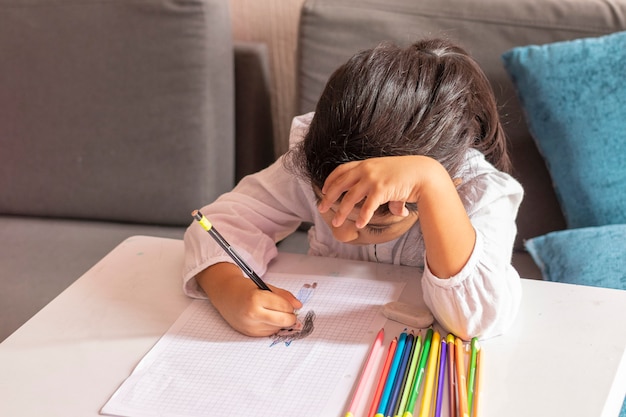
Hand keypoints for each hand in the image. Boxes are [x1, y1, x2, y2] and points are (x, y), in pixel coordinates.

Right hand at [196, 263, 302, 335]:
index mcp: (256, 299)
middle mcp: (252, 314)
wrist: (225, 295)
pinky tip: (266, 318)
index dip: (291, 306)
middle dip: (291, 317)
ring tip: (273, 312)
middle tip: (290, 312)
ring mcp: (250, 326)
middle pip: (284, 321)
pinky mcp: (250, 334)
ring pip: (278, 328)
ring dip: (281, 322)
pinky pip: (269, 332)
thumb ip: (283, 295)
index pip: (284, 307)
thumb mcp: (265, 286)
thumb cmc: (245, 289)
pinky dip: (272, 326)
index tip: (291, 304)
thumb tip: (299, 305)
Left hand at [318, 156, 436, 227]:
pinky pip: (367, 206)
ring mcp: (373, 179)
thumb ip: (388, 192)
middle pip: (340, 184)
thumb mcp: (390, 177)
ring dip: (342, 212)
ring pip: (350, 198)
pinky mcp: (381, 189)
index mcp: (366, 164)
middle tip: (321, 208)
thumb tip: (398, 212)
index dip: (330, 180)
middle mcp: (366, 169)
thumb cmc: (410, 176)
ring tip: (336, 222)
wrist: (424, 173)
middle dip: (328, 197)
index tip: (324, 190)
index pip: (341, 170)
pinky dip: (362, 217)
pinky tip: (359, 225)